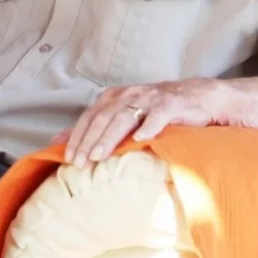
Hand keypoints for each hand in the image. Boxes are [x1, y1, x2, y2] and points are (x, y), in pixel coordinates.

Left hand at [61, 81, 208, 167]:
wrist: (199, 97)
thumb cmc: (157, 110)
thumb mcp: (124, 114)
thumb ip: (94, 127)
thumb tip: (58, 139)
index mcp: (115, 96)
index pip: (90, 116)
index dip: (78, 136)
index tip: (68, 158)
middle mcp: (130, 94)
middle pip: (103, 118)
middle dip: (89, 141)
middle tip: (79, 162)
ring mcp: (151, 98)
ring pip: (125, 117)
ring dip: (110, 137)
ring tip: (99, 156)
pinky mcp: (172, 104)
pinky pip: (158, 115)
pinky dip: (149, 127)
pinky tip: (141, 140)